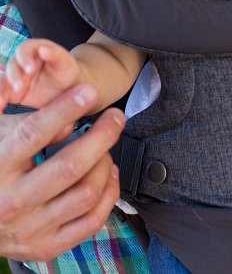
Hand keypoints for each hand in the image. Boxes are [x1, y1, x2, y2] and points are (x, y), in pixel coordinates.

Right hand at [0, 39, 80, 110]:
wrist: (66, 88)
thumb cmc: (66, 70)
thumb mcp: (64, 62)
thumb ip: (55, 54)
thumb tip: (43, 49)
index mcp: (33, 50)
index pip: (24, 50)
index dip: (24, 58)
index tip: (30, 69)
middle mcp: (21, 62)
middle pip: (12, 66)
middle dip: (14, 76)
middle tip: (20, 87)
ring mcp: (16, 76)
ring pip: (4, 80)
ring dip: (2, 89)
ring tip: (3, 101)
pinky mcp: (12, 91)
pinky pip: (3, 94)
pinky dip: (0, 99)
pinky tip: (0, 108)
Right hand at [0, 84, 123, 261]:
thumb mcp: (0, 137)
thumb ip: (26, 121)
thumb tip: (66, 121)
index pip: (34, 134)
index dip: (65, 110)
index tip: (89, 92)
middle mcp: (13, 201)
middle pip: (69, 166)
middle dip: (101, 136)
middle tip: (115, 117)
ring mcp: (31, 228)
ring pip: (86, 193)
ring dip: (105, 164)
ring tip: (105, 148)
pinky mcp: (47, 246)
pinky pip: (91, 221)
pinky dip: (108, 193)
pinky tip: (107, 174)